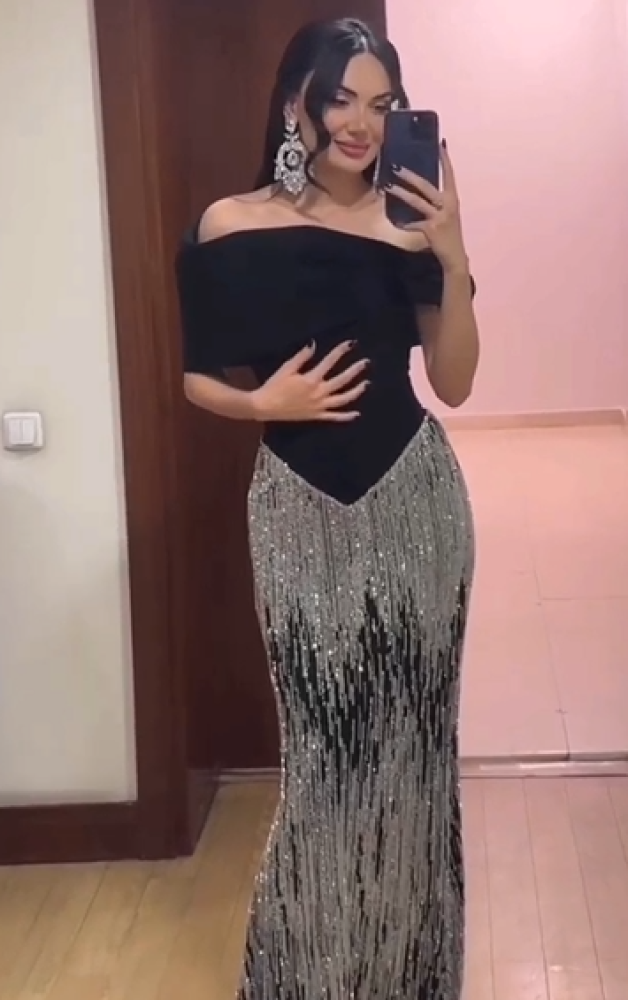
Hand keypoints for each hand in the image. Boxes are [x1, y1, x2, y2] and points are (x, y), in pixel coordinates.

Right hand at [250, 340, 369, 422]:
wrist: (265, 407)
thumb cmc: (274, 386)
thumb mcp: (287, 368)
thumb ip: (302, 357)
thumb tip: (314, 344)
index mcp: (312, 379)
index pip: (330, 361)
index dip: (341, 351)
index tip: (352, 343)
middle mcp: (319, 393)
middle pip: (342, 380)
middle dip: (355, 370)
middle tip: (366, 363)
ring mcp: (319, 406)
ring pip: (343, 399)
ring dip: (356, 391)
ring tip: (366, 384)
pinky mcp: (316, 416)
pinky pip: (334, 417)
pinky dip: (346, 417)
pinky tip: (357, 414)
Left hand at [385, 143, 468, 271]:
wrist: (455, 256)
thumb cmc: (449, 234)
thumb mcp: (448, 214)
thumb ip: (438, 202)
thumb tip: (421, 190)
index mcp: (452, 199)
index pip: (449, 174)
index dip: (444, 159)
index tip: (440, 143)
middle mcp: (448, 205)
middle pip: (427, 186)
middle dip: (411, 176)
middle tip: (397, 167)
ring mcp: (439, 216)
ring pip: (417, 201)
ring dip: (401, 193)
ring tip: (389, 187)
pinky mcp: (431, 229)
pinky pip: (413, 224)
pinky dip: (404, 223)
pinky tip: (396, 222)